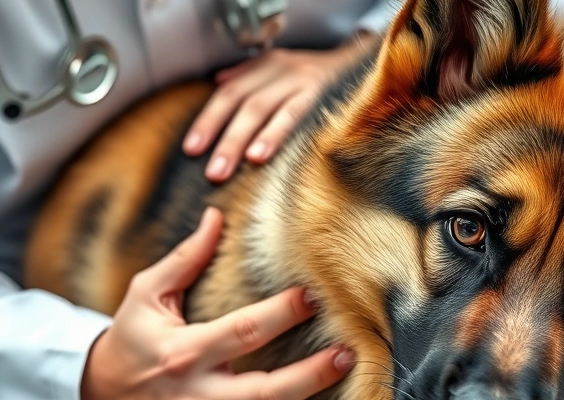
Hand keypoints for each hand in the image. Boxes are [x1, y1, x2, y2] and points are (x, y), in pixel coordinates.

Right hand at [81, 207, 354, 399]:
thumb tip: (216, 215)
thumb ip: (185, 258)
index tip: (313, 297)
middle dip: (311, 377)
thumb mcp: (147, 293)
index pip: (243, 332)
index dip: (281, 314)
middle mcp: (197, 396)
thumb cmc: (131, 336)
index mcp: (183, 352)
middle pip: (265, 392)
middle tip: (346, 356)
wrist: (104, 394)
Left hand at [183, 34, 374, 182]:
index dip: (209, 120)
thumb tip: (218, 82)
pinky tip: (262, 154)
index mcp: (269, 67)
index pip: (230, 93)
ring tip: (231, 167)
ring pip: (264, 109)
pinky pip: (297, 115)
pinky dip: (276, 134)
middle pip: (243, 102)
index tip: (192, 149)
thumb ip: (250, 77)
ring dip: (244, 140)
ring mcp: (306, 83)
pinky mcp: (326, 96)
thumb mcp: (282, 71)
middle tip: (212, 171)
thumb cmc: (323, 78)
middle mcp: (285, 71)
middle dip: (223, 137)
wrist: (371, 64)